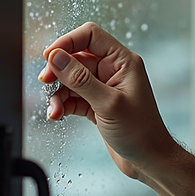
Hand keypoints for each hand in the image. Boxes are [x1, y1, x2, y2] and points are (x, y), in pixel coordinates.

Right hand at [39, 22, 180, 179]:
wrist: (149, 160)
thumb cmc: (140, 132)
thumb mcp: (107, 103)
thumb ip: (80, 79)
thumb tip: (57, 57)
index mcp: (123, 61)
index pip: (90, 35)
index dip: (67, 42)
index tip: (49, 56)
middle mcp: (113, 70)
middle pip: (76, 57)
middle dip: (59, 69)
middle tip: (45, 81)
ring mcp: (104, 87)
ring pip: (71, 78)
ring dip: (58, 92)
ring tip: (55, 109)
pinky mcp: (96, 103)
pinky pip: (73, 96)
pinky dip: (63, 104)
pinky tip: (58, 114)